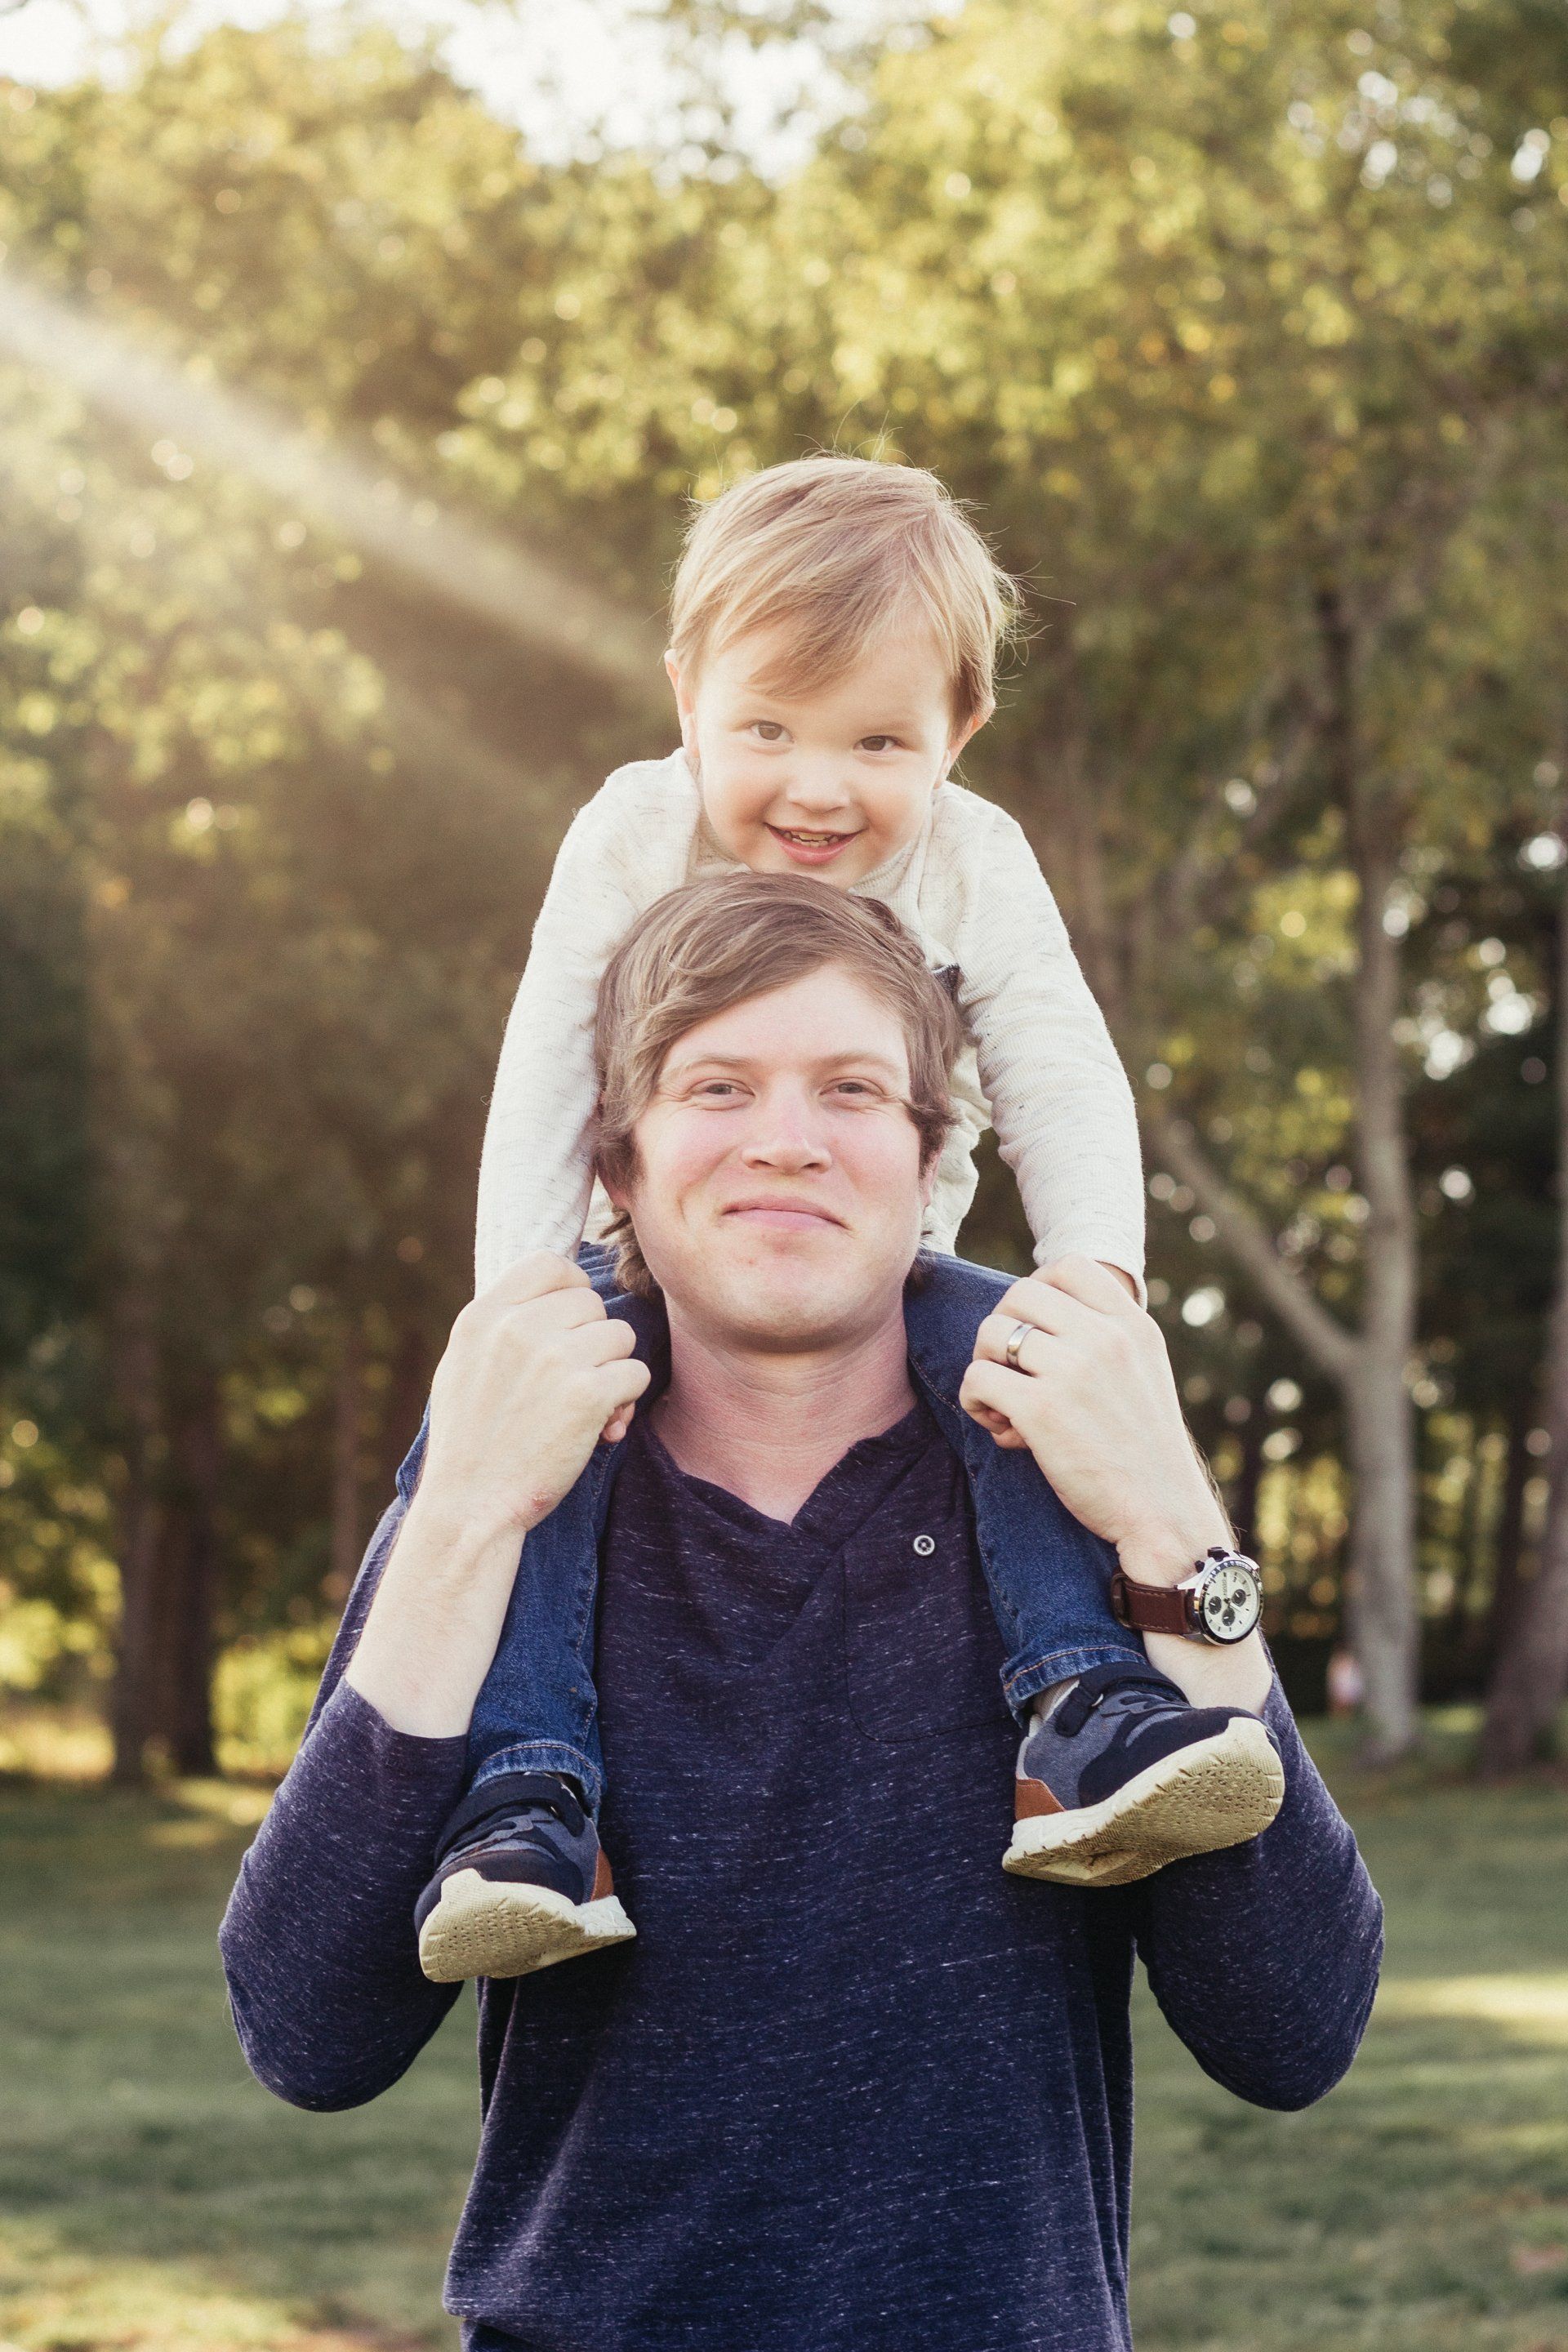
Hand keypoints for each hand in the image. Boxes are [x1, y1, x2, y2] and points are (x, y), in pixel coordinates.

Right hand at [419, 1253, 650, 1540]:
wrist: (471, 1506)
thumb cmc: (471, 1442)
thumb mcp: (463, 1366)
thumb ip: (501, 1325)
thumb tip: (555, 1293)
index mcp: (484, 1316)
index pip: (550, 1263)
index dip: (572, 1289)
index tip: (570, 1324)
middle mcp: (518, 1328)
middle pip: (592, 1303)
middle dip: (593, 1340)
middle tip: (575, 1381)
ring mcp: (554, 1358)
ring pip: (621, 1335)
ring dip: (613, 1370)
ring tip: (586, 1407)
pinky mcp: (588, 1394)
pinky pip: (636, 1373)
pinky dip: (627, 1401)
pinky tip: (601, 1426)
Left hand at [959, 1257, 1229, 1579]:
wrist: (1163, 1512)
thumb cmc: (1144, 1449)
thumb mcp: (1144, 1372)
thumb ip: (1106, 1336)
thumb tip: (1034, 1317)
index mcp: (1132, 1325)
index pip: (1068, 1266)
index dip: (1037, 1290)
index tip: (1036, 1330)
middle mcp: (1105, 1338)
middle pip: (1018, 1295)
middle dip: (1002, 1329)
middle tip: (1013, 1371)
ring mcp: (1073, 1371)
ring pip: (991, 1332)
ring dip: (983, 1365)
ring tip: (1004, 1402)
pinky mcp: (1042, 1410)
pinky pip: (977, 1377)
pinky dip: (974, 1401)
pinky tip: (1000, 1425)